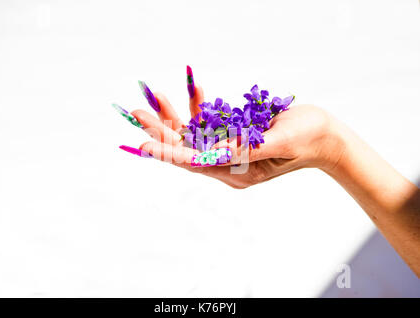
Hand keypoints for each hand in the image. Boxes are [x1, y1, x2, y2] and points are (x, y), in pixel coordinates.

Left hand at [129, 83, 344, 188]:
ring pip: (194, 134)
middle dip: (162, 129)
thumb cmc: (308, 139)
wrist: (325, 134)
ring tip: (154, 97)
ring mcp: (230, 149)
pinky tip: (193, 88)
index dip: (168, 152)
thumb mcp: (279, 142)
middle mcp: (228, 164)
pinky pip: (211, 122)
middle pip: (187, 148)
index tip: (144, 144)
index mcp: (238, 173)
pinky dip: (200, 106)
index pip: (195, 163)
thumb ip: (246, 148)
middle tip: (137, 112)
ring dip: (174, 115)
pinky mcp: (234, 135)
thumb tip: (212, 153)